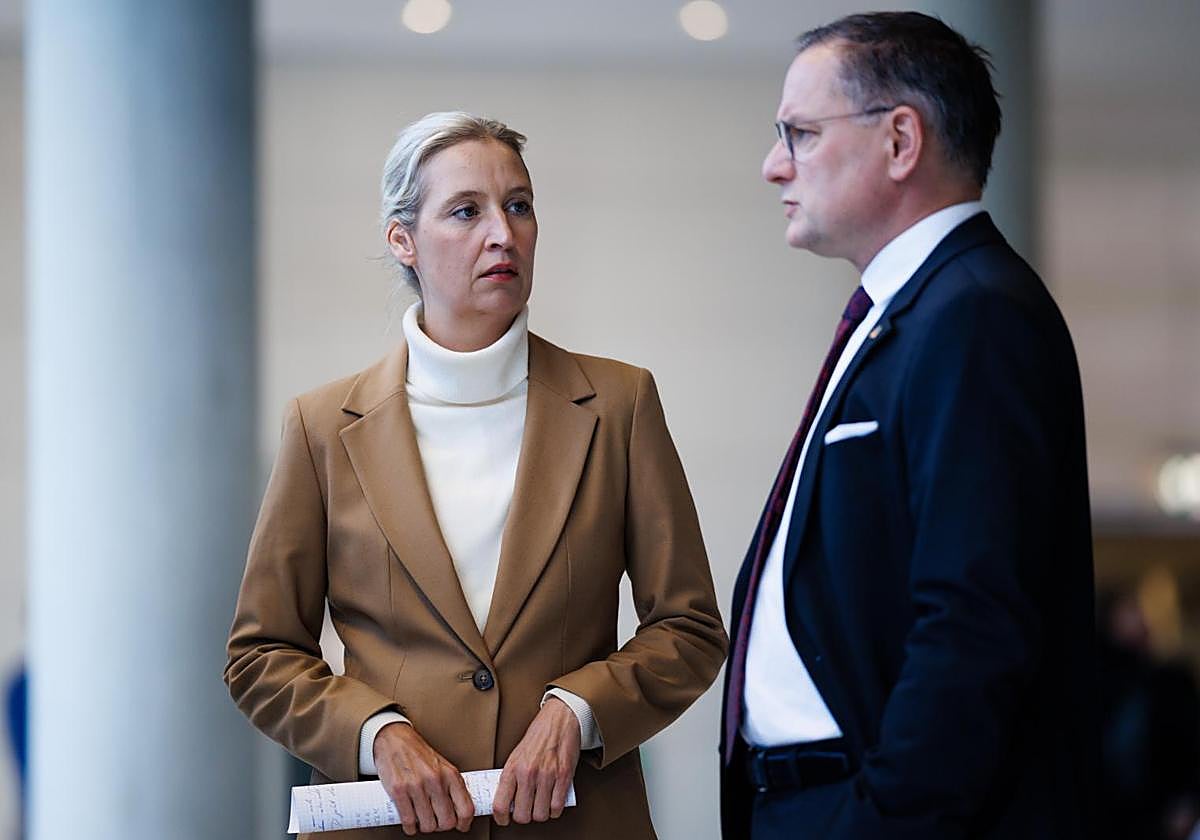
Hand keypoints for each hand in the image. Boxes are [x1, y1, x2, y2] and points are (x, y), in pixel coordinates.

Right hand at [373, 722, 473, 834]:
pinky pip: (408, 821)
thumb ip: (451, 786)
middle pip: (447, 821)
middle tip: (437, 822)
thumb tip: (459, 810)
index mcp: (450, 774)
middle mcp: (435, 780)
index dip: (464, 823)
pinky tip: (410, 823)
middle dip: (442, 826)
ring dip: (425, 827)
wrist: (394, 739)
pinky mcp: (398, 790)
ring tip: (422, 821)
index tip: (460, 826)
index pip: (466, 808)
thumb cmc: (418, 753)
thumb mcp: (442, 766)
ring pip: (428, 825)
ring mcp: (416, 786)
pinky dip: (410, 827)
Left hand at [492, 696, 580, 824]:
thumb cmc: (538, 736)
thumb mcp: (516, 755)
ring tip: (541, 805)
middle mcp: (528, 773)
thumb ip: (511, 777)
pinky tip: (553, 802)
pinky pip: (557, 807)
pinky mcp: (564, 776)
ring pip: (541, 814)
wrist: (559, 719)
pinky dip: (555, 809)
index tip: (504, 819)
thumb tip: (506, 800)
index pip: (500, 804)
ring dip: (541, 813)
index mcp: (512, 768)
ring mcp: (547, 776)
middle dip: (524, 816)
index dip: (501, 818)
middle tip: (526, 809)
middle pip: (522, 815)